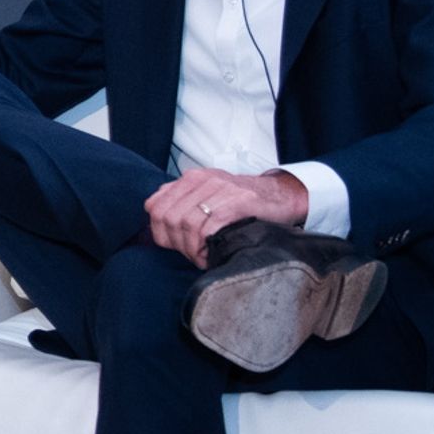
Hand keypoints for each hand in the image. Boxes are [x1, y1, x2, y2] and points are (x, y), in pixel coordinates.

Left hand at [145, 169, 308, 267]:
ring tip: (202, 256)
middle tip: (191, 253)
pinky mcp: (238, 202)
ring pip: (186, 223)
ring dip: (191, 248)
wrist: (279, 196)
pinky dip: (205, 247)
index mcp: (190, 178)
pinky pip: (208, 228)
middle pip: (168, 217)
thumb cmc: (241, 203)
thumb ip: (182, 205)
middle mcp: (202, 179)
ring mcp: (220, 189)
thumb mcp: (207, 196)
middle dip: (176, 243)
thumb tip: (157, 227)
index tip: (175, 245)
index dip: (159, 232)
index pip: (154, 206)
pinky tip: (212, 253)